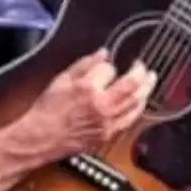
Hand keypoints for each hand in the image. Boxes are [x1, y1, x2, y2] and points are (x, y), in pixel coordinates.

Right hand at [18, 48, 155, 157]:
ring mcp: (107, 122)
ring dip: (145, 90)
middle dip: (142, 73)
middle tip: (144, 67)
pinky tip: (138, 102)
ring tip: (149, 81)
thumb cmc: (48, 110)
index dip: (110, 65)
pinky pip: (130, 120)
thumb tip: (103, 53)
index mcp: (87, 88)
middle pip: (132, 85)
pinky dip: (137, 108)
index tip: (108, 65)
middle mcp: (101, 105)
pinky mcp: (108, 134)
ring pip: (136, 104)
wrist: (41, 137)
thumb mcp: (62, 79)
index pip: (110, 69)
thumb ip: (85, 64)